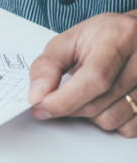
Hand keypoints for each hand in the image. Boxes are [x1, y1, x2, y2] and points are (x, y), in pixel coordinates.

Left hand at [28, 13, 136, 136]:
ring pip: (112, 119)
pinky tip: (104, 102)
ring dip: (88, 115)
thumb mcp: (68, 40)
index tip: (41, 106)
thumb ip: (47, 65)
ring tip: (86, 94)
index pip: (94, 78)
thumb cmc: (102, 36)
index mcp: (120, 37)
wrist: (135, 35)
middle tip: (58, 98)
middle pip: (100, 103)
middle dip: (69, 107)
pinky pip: (127, 128)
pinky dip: (109, 122)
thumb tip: (36, 95)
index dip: (64, 99)